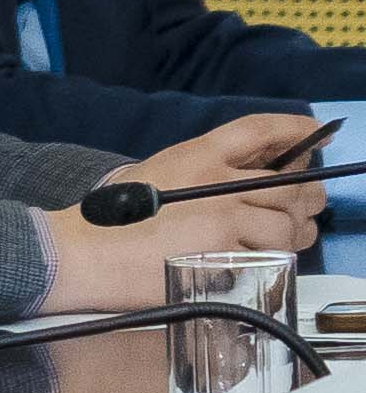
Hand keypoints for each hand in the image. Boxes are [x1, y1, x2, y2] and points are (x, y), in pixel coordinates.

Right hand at [42, 115, 322, 312]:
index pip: (260, 130)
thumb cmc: (108, 220)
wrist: (80, 255)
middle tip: (301, 210)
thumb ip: (203, 172)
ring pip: (287, 227)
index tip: (313, 135)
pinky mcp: (224, 255)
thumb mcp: (153, 173)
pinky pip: (267, 258)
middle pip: (291, 185)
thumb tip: (253, 177)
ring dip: (290, 236)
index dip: (295, 130)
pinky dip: (265, 262)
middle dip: (304, 200)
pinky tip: (249, 262)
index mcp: (197, 156)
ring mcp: (224, 220)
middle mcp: (218, 183)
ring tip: (278, 243)